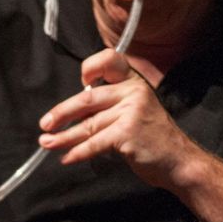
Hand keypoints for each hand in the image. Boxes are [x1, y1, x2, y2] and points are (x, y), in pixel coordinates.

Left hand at [37, 49, 190, 188]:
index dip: (91, 68)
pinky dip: (78, 153)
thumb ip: (109, 105)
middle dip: (62, 113)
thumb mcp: (134, 111)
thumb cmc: (151, 138)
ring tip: (47, 144)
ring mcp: (131, 111)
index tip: (81, 83)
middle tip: (44, 124)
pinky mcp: (127, 132)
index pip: (109, 60)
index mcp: (133, 82)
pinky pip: (95, 143)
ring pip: (88, 125)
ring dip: (64, 137)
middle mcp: (132, 92)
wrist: (178, 161)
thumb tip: (71, 114)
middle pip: (87, 99)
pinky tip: (66, 159)